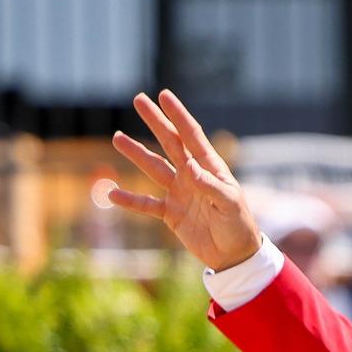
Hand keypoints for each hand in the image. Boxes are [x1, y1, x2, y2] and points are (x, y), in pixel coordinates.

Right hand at [109, 90, 263, 273]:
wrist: (235, 256)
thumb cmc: (238, 226)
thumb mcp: (229, 204)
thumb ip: (209, 185)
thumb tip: (188, 167)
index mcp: (210, 168)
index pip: (192, 136)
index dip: (178, 116)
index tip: (164, 95)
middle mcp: (192, 176)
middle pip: (170, 143)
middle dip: (155, 121)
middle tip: (139, 99)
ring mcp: (179, 193)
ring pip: (153, 168)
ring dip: (136, 153)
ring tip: (117, 137)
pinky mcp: (171, 214)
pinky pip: (146, 204)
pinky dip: (130, 200)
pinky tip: (112, 194)